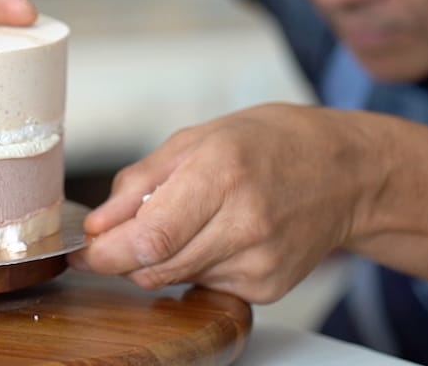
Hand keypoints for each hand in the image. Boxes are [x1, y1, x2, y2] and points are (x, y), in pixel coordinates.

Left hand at [67, 103, 377, 302]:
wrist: (344, 172)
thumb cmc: (266, 145)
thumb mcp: (194, 140)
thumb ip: (139, 184)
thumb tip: (99, 225)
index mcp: (222, 173)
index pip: (151, 236)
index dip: (106, 251)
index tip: (83, 251)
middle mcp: (246, 222)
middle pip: (156, 266)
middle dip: (124, 255)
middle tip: (121, 232)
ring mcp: (261, 261)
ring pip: (175, 278)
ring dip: (160, 258)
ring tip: (187, 220)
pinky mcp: (270, 288)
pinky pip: (205, 285)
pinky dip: (195, 265)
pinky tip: (218, 236)